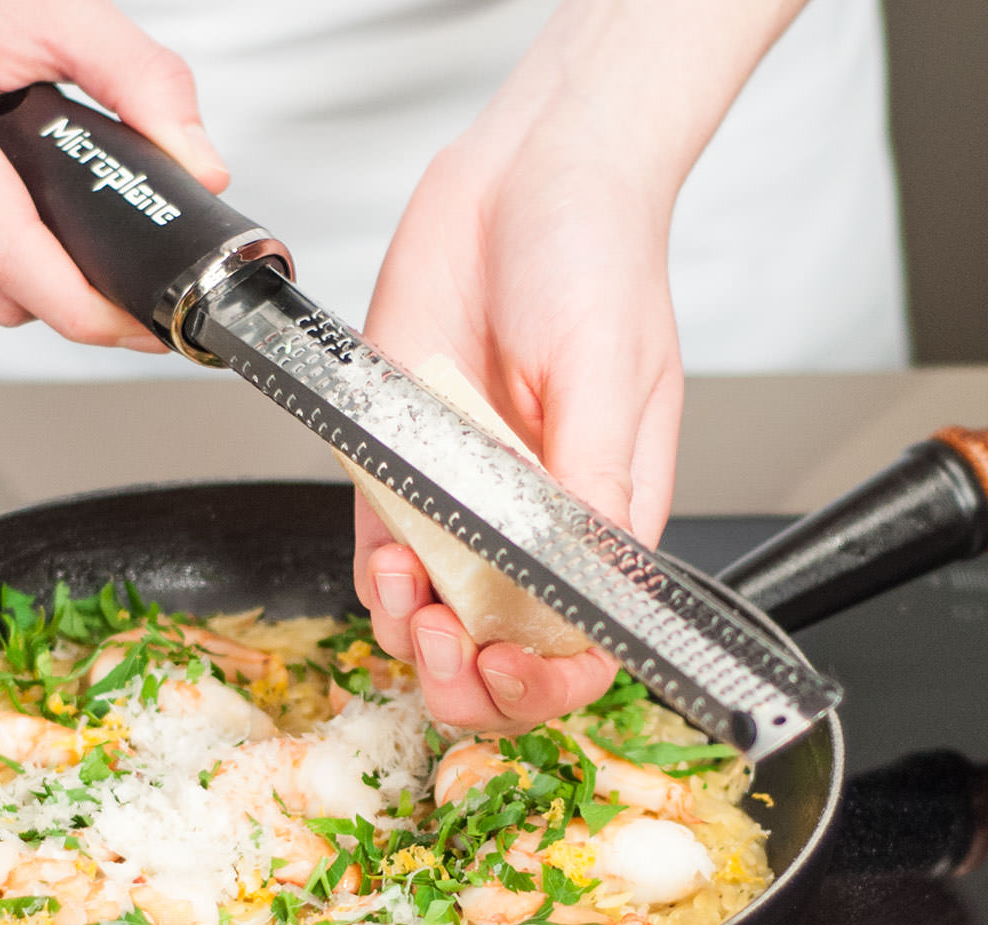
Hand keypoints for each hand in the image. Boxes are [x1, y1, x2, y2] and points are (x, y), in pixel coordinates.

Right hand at [0, 0, 228, 347]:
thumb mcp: (61, 9)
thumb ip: (143, 81)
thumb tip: (199, 169)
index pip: (4, 251)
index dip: (79, 308)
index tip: (135, 324)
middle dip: (67, 298)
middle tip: (124, 279)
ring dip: (29, 280)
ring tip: (73, 233)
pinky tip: (13, 205)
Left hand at [357, 0, 803, 730]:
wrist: (521, 177)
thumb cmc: (594, 260)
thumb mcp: (613, 377)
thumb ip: (592, 484)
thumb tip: (584, 583)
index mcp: (604, 520)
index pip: (584, 646)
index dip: (548, 683)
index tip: (512, 666)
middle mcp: (532, 526)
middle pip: (501, 656)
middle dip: (469, 684)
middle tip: (449, 655)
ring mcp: (463, 505)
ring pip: (431, 623)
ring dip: (412, 638)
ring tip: (409, 599)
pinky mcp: (400, 471)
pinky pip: (380, 558)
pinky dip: (375, 581)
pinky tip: (385, 562)